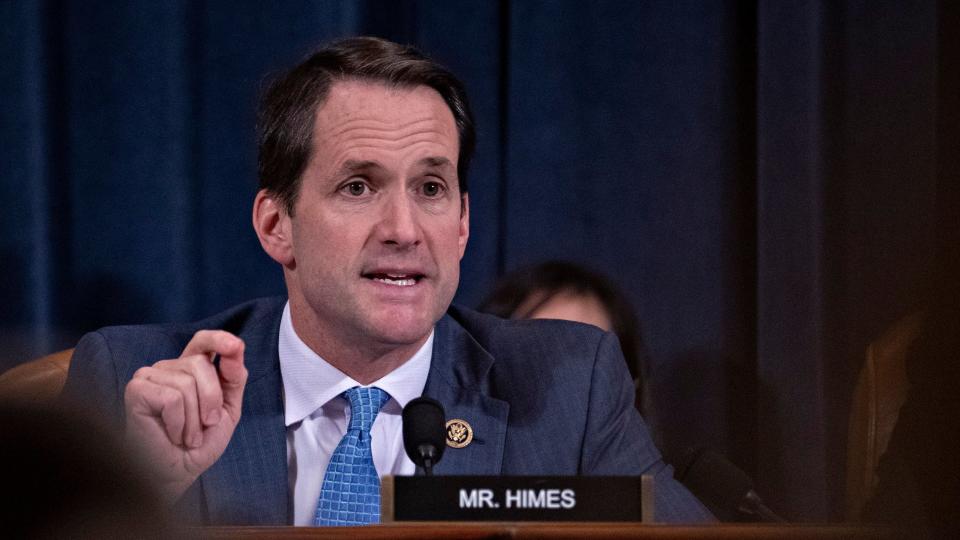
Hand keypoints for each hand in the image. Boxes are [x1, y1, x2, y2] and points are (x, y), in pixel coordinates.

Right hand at [123, 330, 246, 501]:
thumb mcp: (228, 408)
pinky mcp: (137, 390)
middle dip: (211, 400)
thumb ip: (234, 378)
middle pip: (200, 364)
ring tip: (186, 434)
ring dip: (194, 418)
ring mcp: (150, 376)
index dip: (219, 339)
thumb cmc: (200, 442)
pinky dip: (178, 422)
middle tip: (204, 424)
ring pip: (186, 382)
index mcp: (191, 368)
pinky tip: (171, 433)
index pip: (203, 340)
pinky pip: (172, 398)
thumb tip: (236, 348)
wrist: (178, 472)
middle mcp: (169, 367)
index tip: (235, 347)